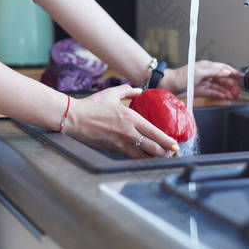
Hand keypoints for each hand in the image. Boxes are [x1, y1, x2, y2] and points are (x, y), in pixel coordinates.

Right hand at [64, 85, 178, 157]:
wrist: (73, 118)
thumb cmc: (92, 105)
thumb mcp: (112, 93)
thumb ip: (128, 91)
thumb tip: (139, 91)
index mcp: (131, 118)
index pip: (154, 133)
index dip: (167, 141)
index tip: (175, 145)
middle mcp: (128, 133)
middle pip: (152, 147)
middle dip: (164, 152)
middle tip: (171, 153)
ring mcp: (120, 144)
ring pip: (142, 155)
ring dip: (153, 157)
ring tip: (161, 157)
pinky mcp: (112, 150)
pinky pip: (130, 156)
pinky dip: (140, 158)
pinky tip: (145, 158)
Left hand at [159, 60, 239, 99]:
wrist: (169, 85)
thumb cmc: (180, 77)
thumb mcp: (199, 72)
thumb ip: (214, 71)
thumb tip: (226, 71)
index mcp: (207, 66)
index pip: (224, 68)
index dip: (233, 72)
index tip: (241, 78)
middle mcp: (207, 74)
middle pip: (223, 79)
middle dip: (232, 85)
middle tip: (238, 92)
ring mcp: (204, 82)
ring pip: (219, 86)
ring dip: (227, 91)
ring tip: (233, 96)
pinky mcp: (201, 90)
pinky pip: (213, 92)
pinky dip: (220, 94)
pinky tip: (225, 97)